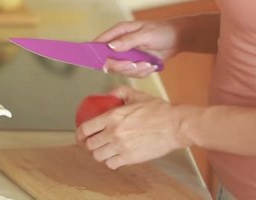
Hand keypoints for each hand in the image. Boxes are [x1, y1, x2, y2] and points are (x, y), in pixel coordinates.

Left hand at [75, 86, 193, 168]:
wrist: (175, 126)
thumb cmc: (158, 110)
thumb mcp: (137, 95)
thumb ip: (120, 92)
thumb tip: (109, 93)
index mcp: (112, 117)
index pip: (85, 128)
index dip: (80, 134)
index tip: (80, 135)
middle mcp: (113, 133)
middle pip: (90, 144)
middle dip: (88, 145)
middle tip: (91, 144)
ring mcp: (121, 147)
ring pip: (98, 156)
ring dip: (98, 154)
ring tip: (102, 151)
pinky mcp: (130, 158)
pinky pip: (112, 164)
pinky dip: (110, 162)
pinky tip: (114, 157)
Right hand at [94, 20, 180, 77]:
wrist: (177, 39)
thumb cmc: (162, 31)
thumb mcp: (145, 34)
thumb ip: (128, 40)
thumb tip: (110, 46)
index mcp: (119, 32)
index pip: (101, 41)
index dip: (95, 51)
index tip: (96, 61)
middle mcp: (120, 44)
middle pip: (109, 60)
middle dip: (122, 65)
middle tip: (133, 64)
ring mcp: (127, 55)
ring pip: (121, 69)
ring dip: (135, 69)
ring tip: (148, 63)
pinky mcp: (134, 63)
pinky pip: (132, 74)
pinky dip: (142, 72)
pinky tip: (151, 65)